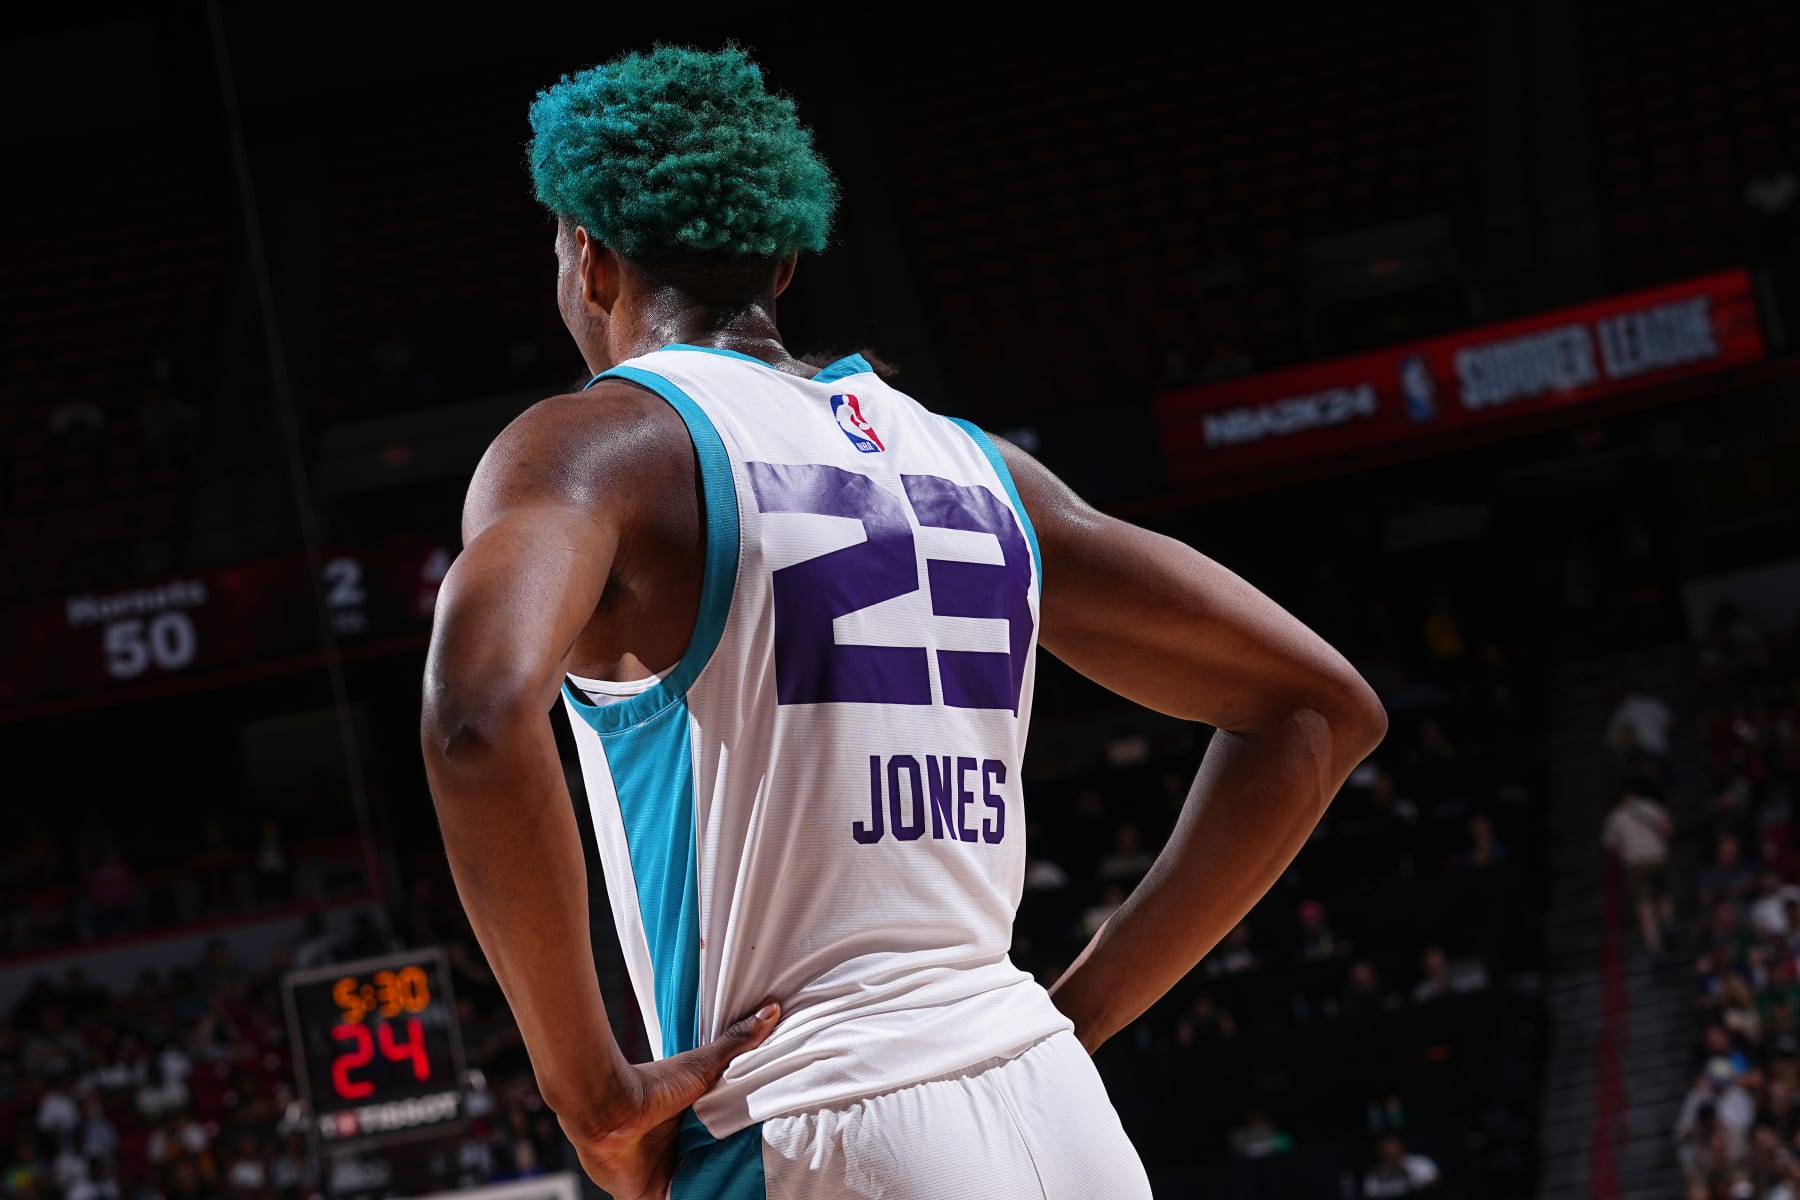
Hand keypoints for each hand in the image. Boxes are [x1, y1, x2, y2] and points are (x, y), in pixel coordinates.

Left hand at [560, 1001, 779, 1199]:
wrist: (610, 1110)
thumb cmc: (653, 1086)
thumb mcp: (704, 1065)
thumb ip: (737, 1043)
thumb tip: (772, 1007)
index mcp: (691, 1124)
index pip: (722, 1142)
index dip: (740, 1147)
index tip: (766, 1150)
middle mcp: (676, 1151)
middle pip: (710, 1169)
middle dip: (728, 1174)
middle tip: (757, 1181)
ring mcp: (660, 1175)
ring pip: (694, 1190)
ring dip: (709, 1190)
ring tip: (740, 1195)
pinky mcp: (645, 1195)